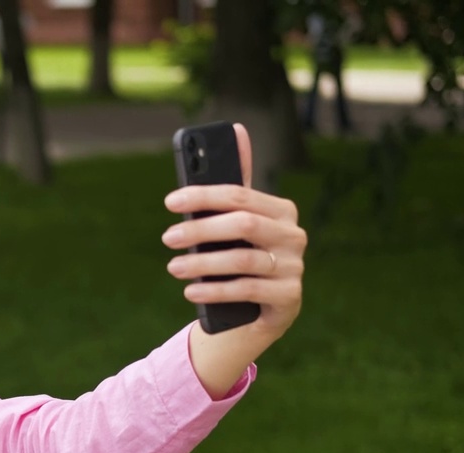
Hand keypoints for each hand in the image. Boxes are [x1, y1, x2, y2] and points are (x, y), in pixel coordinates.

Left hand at [161, 123, 306, 342]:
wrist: (257, 311)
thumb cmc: (242, 257)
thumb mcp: (236, 224)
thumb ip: (233, 186)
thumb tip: (236, 129)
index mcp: (281, 211)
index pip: (240, 195)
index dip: (203, 196)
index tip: (170, 201)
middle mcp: (294, 236)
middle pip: (243, 224)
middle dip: (200, 229)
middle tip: (168, 238)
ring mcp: (295, 267)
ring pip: (243, 259)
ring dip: (202, 263)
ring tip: (174, 267)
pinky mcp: (289, 298)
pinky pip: (247, 289)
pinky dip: (215, 289)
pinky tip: (191, 290)